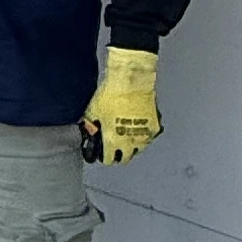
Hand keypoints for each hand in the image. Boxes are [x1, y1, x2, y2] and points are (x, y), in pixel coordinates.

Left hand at [82, 45, 161, 164]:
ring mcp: (144, 136)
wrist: (131, 82)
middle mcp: (130, 143)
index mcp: (112, 141)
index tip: (104, 153)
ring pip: (138, 150)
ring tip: (127, 137)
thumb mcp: (92, 111)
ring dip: (132, 147)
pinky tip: (138, 127)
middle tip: (116, 148)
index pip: (109, 160)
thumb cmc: (111, 94)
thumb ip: (89, 126)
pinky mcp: (155, 127)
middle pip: (125, 158)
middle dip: (119, 155)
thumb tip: (85, 131)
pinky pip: (149, 137)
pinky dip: (144, 135)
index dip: (105, 157)